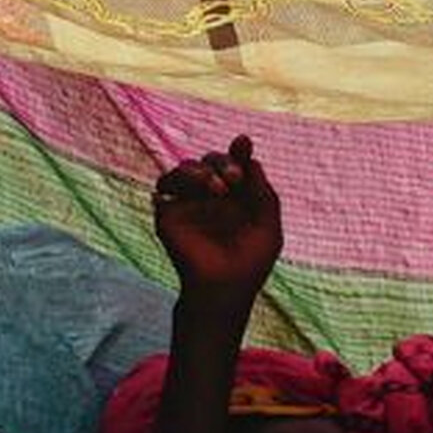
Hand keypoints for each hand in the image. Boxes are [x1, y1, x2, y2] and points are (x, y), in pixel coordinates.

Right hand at [153, 137, 283, 301]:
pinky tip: (191, 194)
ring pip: (186, 168)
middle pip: (211, 161)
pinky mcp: (168, 214)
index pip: (235, 164)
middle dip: (222, 162)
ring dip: (199, 170)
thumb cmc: (250, 262)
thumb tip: (252, 160)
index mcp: (237, 197)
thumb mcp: (268, 226)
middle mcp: (212, 196)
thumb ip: (264, 193)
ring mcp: (189, 204)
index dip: (239, 151)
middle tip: (232, 180)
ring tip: (215, 189)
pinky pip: (163, 186)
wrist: (223, 289)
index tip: (243, 142)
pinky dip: (173, 182)